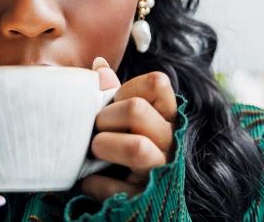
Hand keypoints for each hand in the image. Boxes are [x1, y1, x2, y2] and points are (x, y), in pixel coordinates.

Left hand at [82, 57, 177, 201]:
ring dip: (104, 146)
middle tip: (97, 129)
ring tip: (95, 150)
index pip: (157, 82)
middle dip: (105, 118)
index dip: (127, 88)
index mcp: (167, 115)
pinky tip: (93, 180)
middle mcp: (171, 140)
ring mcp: (163, 169)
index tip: (114, 102)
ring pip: (135, 147)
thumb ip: (113, 93)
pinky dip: (95, 183)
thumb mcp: (124, 117)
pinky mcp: (147, 197)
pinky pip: (117, 187)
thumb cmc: (126, 144)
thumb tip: (99, 65)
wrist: (140, 198)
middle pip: (136, 110)